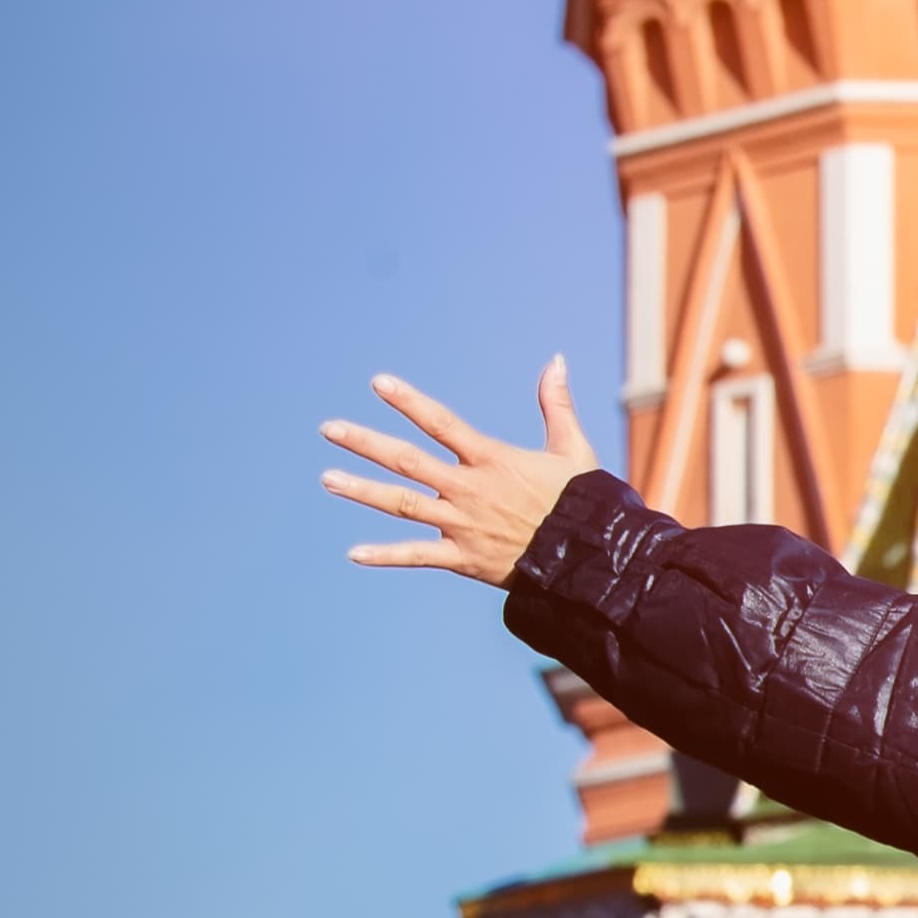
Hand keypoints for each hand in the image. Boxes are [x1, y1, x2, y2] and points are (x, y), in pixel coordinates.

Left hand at [323, 358, 601, 587]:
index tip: (378, 383)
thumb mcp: (572, 447)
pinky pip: (417, 555)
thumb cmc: (583, 501)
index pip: (441, 423)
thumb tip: (556, 360)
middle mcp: (469, 488)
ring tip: (327, 477)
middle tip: (329, 429)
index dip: (409, 402)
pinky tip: (353, 553)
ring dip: (362, 489)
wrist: (590, 557)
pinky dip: (385, 555)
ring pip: (401, 504)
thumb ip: (556, 404)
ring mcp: (462, 523)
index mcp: (492, 459)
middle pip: (406, 461)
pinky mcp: (463, 557)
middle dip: (365, 443)